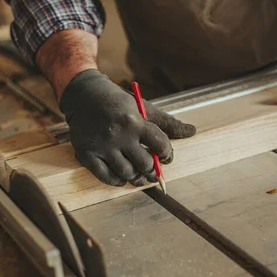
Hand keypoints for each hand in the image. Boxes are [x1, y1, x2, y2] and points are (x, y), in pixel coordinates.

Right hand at [60, 70, 196, 185]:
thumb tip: (192, 132)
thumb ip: (167, 123)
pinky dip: (117, 181)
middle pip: (144, 164)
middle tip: (154, 173)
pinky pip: (106, 177)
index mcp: (135, 121)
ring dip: (137, 179)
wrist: (84, 95)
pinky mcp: (86, 154)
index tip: (165, 157)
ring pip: (127, 173)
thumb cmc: (118, 103)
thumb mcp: (144, 107)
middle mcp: (118, 134)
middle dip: (153, 171)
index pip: (160, 145)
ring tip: (140, 177)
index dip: (167, 155)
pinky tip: (122, 177)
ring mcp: (101, 146)